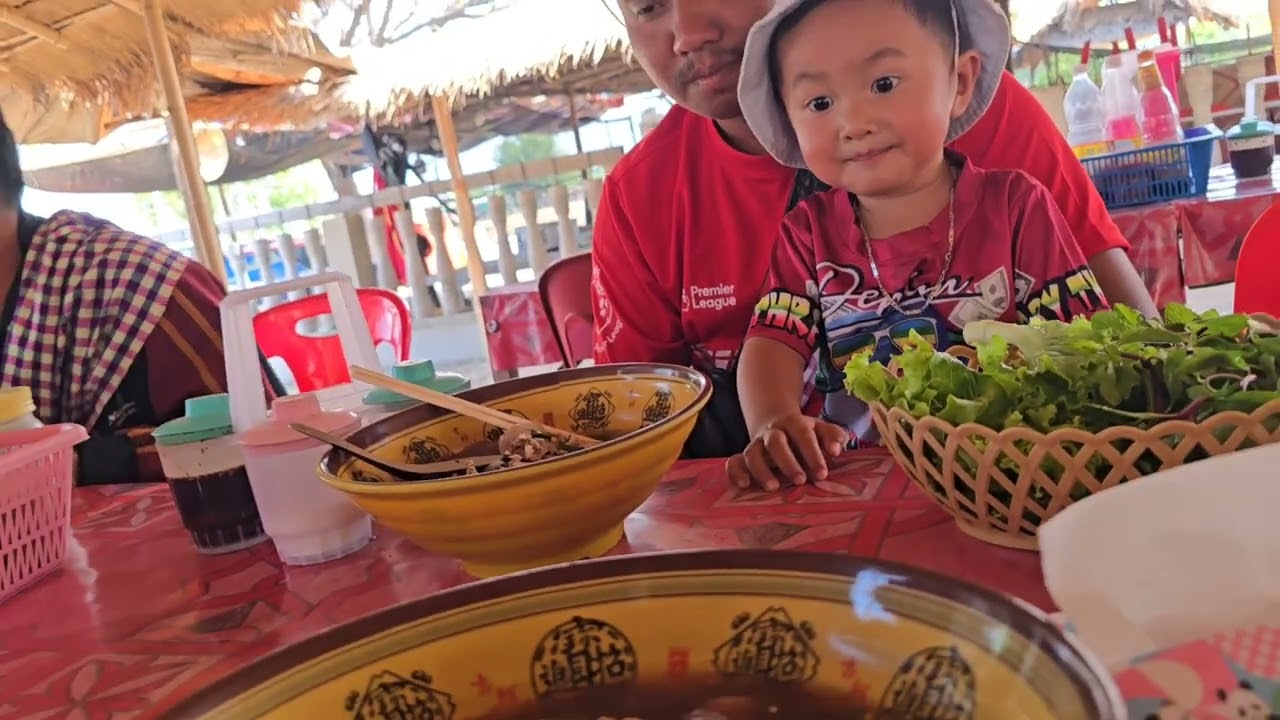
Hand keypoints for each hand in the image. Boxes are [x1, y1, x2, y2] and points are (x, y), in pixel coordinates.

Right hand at [726, 414, 847, 490]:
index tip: (822, 474)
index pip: (802, 435)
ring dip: (761, 470)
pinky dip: (735, 472)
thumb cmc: (805, 435)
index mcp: (794, 423)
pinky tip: (743, 485)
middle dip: (787, 462)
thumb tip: (836, 450)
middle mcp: (772, 432)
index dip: (812, 454)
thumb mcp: (822, 431)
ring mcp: (756, 444)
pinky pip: (734, 462)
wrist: (777, 424)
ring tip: (773, 487)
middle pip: (775, 442)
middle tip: (800, 481)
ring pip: (752, 453)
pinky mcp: (743, 457)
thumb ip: (834, 437)